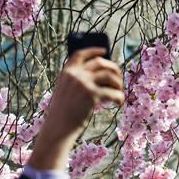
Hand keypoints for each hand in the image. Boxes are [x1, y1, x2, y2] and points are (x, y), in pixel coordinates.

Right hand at [27, 47, 124, 170]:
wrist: (58, 127)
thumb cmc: (63, 112)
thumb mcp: (65, 91)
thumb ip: (77, 80)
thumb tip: (100, 74)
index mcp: (66, 72)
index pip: (81, 54)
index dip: (93, 50)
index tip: (104, 51)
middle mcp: (75, 74)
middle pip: (99, 62)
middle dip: (112, 68)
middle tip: (118, 77)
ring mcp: (83, 83)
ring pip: (108, 75)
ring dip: (117, 83)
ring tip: (119, 91)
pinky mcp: (91, 94)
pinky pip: (112, 92)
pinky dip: (119, 97)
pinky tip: (119, 102)